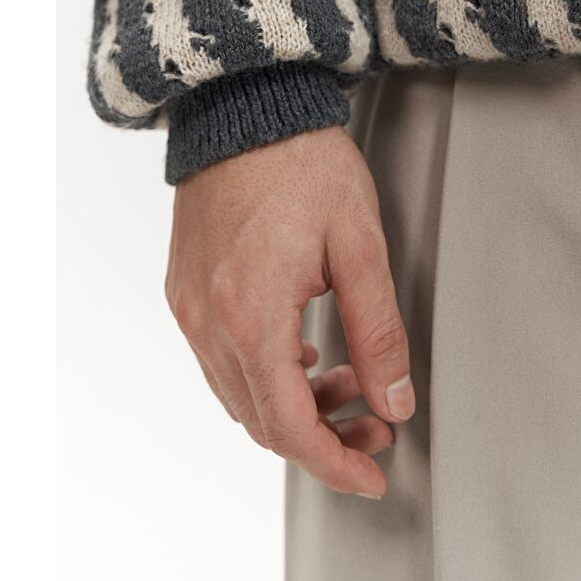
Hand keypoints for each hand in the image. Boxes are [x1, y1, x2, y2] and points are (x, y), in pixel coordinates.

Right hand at [165, 125, 413, 497]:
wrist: (247, 105)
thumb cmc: (305, 162)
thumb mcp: (361, 244)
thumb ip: (379, 330)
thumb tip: (395, 402)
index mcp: (251, 314)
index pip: (289, 426)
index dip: (334, 464)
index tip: (374, 476)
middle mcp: (208, 320)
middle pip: (261, 420)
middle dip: (323, 437)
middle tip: (377, 429)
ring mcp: (189, 306)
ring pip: (239, 395)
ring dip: (295, 405)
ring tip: (351, 383)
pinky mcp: (185, 289)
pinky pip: (221, 359)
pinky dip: (266, 374)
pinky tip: (308, 352)